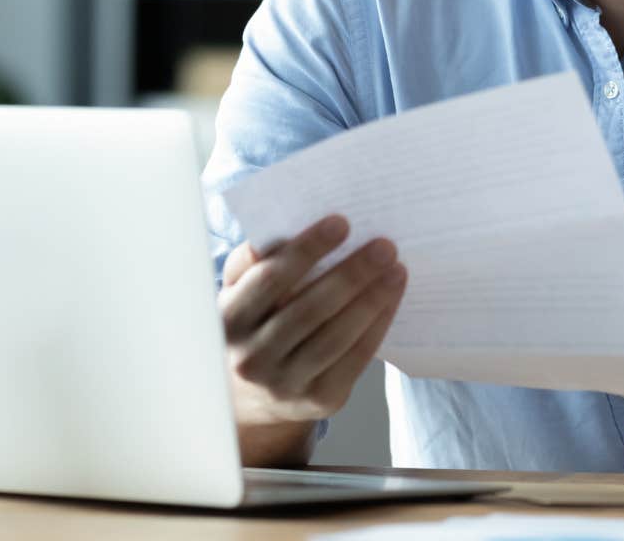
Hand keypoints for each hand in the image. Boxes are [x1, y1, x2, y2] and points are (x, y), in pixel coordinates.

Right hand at [220, 214, 406, 428]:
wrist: (251, 396)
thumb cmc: (253, 325)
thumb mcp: (239, 293)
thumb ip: (254, 261)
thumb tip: (288, 227)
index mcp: (227, 322)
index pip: (269, 279)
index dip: (306, 250)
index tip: (342, 223)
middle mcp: (251, 358)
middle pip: (309, 310)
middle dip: (351, 274)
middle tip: (385, 246)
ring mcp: (284, 385)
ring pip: (335, 337)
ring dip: (372, 300)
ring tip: (396, 269)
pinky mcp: (318, 400)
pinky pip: (354, 359)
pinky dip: (377, 325)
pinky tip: (392, 298)